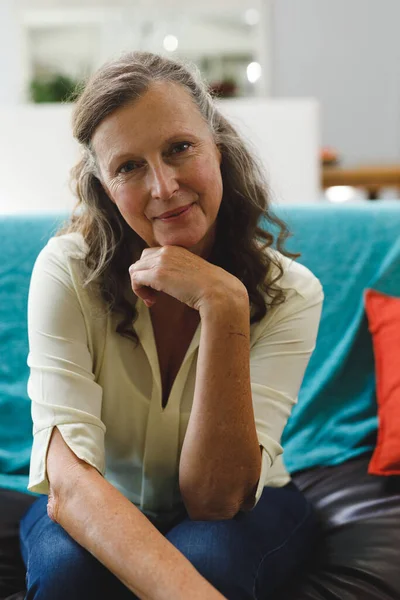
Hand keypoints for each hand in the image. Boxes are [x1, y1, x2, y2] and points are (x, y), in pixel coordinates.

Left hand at [128, 246, 247, 311]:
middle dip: (143, 278)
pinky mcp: (157, 275)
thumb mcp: (192, 273)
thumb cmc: (211, 288)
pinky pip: (135, 279)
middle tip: (154, 295)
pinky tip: (151, 301)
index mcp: (176, 249)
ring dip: (140, 287)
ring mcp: (161, 262)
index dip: (150, 272)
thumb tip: (171, 282)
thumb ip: (179, 271)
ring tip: (152, 299)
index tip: (159, 289)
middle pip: (140, 261)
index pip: (150, 255)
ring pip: (135, 270)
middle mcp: (166, 251)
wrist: (218, 292)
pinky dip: (138, 291)